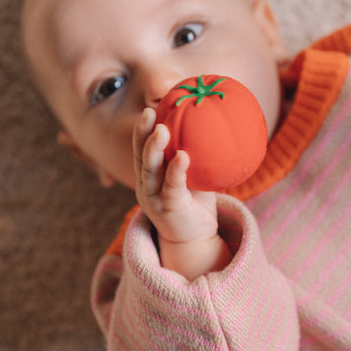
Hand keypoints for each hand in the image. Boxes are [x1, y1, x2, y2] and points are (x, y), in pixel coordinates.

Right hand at [133, 107, 218, 243]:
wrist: (194, 240)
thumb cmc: (194, 202)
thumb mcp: (192, 176)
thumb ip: (193, 156)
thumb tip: (210, 126)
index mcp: (149, 175)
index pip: (141, 149)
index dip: (142, 131)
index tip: (148, 110)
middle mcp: (146, 185)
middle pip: (140, 156)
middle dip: (142, 134)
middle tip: (148, 113)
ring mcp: (154, 198)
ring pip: (150, 170)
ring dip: (154, 149)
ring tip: (161, 130)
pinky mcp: (168, 209)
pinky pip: (171, 187)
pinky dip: (176, 171)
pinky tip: (183, 157)